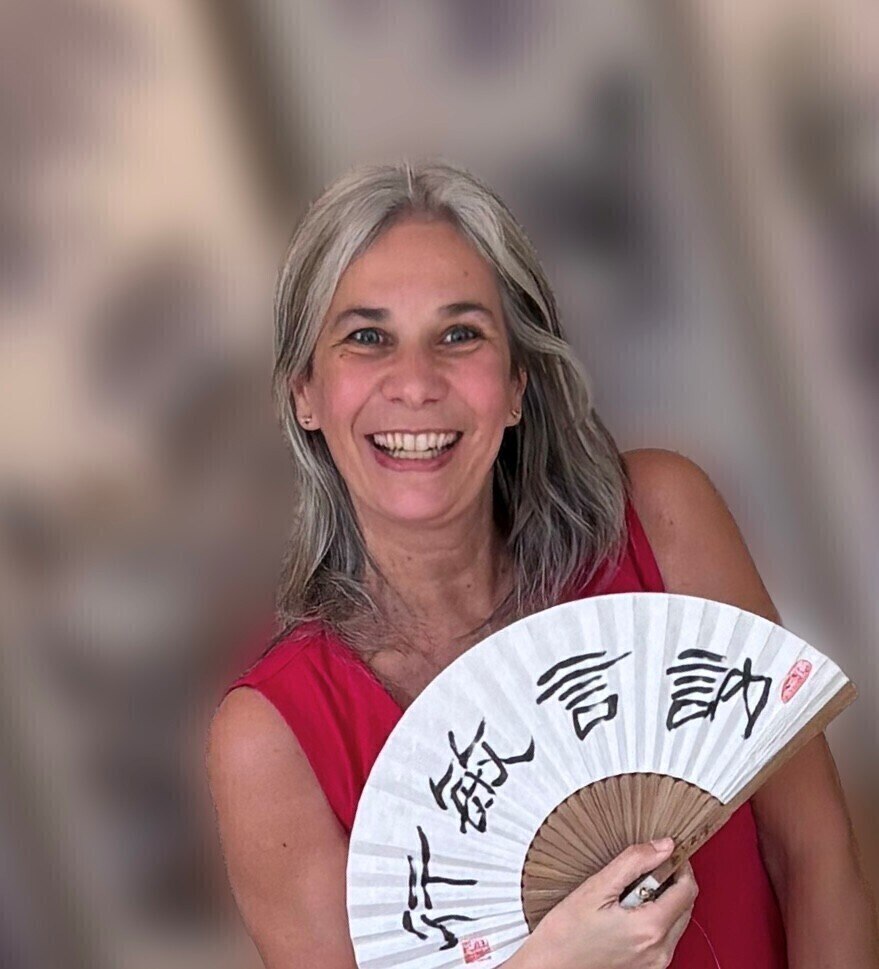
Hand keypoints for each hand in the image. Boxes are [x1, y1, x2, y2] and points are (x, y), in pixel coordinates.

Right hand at [516, 839, 697, 968]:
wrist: (551, 965)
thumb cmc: (566, 932)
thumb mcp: (597, 887)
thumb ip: (634, 862)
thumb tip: (664, 846)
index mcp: (650, 929)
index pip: (687, 890)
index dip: (680, 866)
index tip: (666, 852)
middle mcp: (659, 950)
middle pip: (685, 906)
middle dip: (671, 882)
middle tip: (642, 871)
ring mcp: (655, 963)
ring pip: (677, 921)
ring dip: (663, 900)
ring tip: (629, 893)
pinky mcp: (648, 968)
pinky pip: (665, 936)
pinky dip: (655, 918)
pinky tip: (628, 912)